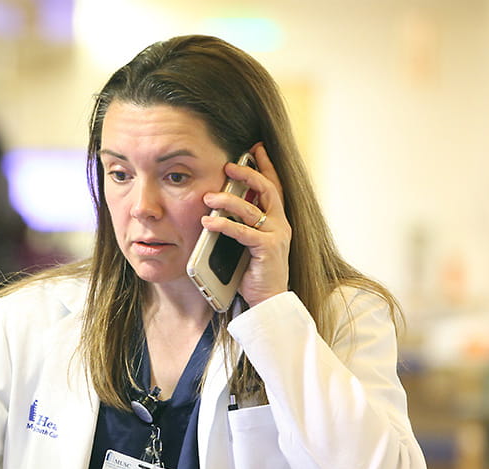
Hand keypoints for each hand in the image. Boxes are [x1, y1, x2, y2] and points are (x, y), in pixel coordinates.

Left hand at [200, 142, 290, 306]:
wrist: (268, 300)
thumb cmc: (254, 272)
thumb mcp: (247, 242)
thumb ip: (241, 223)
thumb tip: (217, 206)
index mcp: (277, 220)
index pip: (273, 186)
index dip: (265, 166)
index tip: (255, 149)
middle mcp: (280, 224)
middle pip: (266, 189)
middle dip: (247, 174)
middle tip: (228, 166)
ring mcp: (276, 236)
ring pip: (251, 209)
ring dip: (228, 200)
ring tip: (208, 197)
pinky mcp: (267, 249)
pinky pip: (243, 232)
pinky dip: (224, 225)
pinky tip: (209, 222)